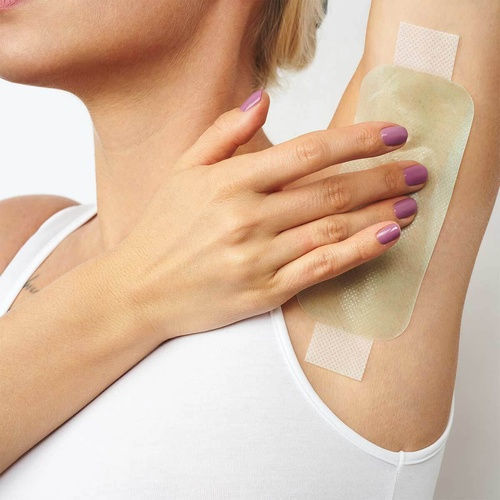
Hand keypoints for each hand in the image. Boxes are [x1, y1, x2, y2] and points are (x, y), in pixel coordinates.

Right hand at [116, 91, 425, 339]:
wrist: (137, 291)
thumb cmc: (161, 230)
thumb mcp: (181, 171)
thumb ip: (222, 133)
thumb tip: (262, 99)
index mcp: (230, 181)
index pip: (309, 151)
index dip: (357, 139)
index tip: (392, 133)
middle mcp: (247, 216)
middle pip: (331, 189)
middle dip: (382, 176)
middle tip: (419, 168)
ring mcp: (258, 256)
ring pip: (334, 228)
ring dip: (380, 211)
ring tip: (411, 200)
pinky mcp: (264, 291)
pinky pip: (322, 268)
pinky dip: (360, 252)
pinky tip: (388, 236)